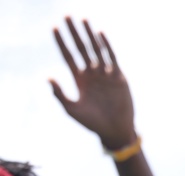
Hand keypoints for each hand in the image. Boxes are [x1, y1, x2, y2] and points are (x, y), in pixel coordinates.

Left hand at [49, 17, 135, 149]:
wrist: (114, 131)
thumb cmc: (93, 124)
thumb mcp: (73, 110)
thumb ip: (60, 94)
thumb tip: (48, 77)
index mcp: (80, 80)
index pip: (68, 56)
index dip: (61, 42)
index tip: (54, 28)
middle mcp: (92, 74)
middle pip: (81, 48)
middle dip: (74, 32)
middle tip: (67, 16)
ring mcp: (105, 74)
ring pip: (96, 49)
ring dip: (89, 34)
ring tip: (83, 19)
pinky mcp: (118, 77)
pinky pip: (111, 58)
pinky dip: (106, 46)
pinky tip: (99, 33)